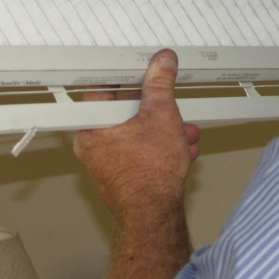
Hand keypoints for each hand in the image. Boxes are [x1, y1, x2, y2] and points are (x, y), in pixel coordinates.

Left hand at [74, 49, 200, 217]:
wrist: (154, 216)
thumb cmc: (149, 175)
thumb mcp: (161, 115)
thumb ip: (160, 84)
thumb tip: (162, 63)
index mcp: (93, 124)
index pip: (104, 86)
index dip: (126, 74)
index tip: (142, 68)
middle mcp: (93, 142)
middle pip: (124, 110)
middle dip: (155, 108)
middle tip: (170, 104)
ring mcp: (105, 160)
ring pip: (135, 132)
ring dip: (163, 129)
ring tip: (185, 132)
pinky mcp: (119, 175)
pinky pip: (138, 151)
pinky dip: (158, 147)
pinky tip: (181, 149)